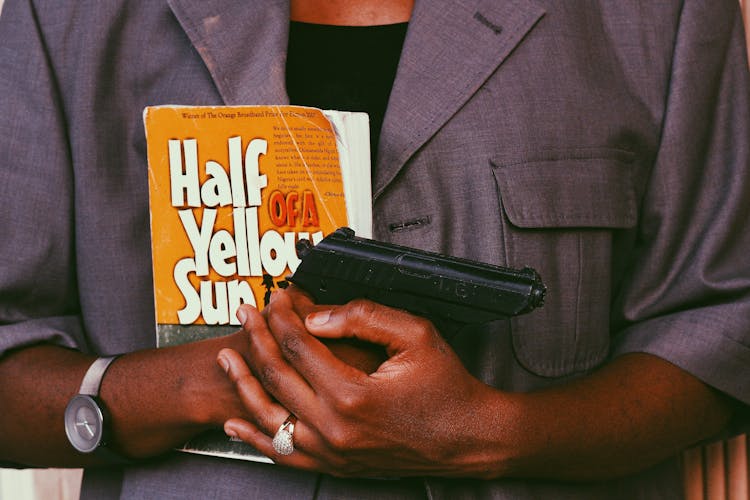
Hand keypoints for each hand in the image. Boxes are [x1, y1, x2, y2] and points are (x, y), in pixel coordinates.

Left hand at [218, 289, 512, 477]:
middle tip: (247, 312)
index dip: (282, 315)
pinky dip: (254, 438)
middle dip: (258, 336)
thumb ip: (363, 317)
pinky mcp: (334, 464)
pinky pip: (282, 453)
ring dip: (244, 383)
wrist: (468, 438)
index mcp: (352, 395)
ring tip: (227, 357)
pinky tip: (235, 424)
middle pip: (277, 375)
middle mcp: (334, 428)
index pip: (298, 344)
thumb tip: (316, 315)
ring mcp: (331, 452)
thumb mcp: (415, 335)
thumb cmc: (447, 387)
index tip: (278, 296)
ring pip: (268, 416)